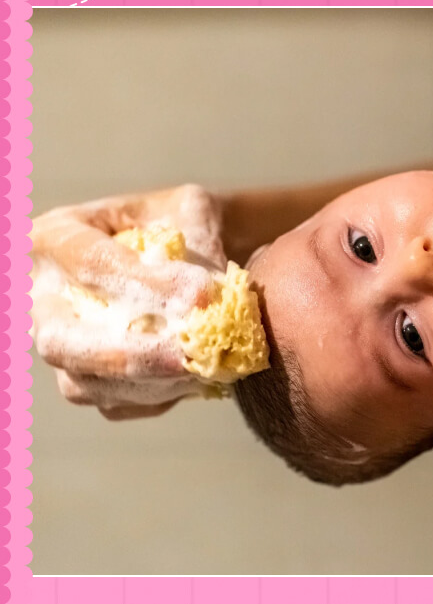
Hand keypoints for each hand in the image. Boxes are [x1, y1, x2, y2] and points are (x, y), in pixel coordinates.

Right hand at [30, 184, 226, 418]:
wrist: (183, 254)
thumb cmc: (181, 222)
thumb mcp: (189, 209)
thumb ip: (198, 239)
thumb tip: (212, 296)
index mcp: (55, 237)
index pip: (91, 266)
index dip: (147, 286)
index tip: (204, 297)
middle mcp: (40, 297)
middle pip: (61, 341)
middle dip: (131, 354)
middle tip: (191, 354)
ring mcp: (57, 346)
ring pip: (85, 383)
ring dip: (151, 382)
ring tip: (207, 366)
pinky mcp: (84, 382)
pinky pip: (113, 403)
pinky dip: (160, 396)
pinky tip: (200, 378)